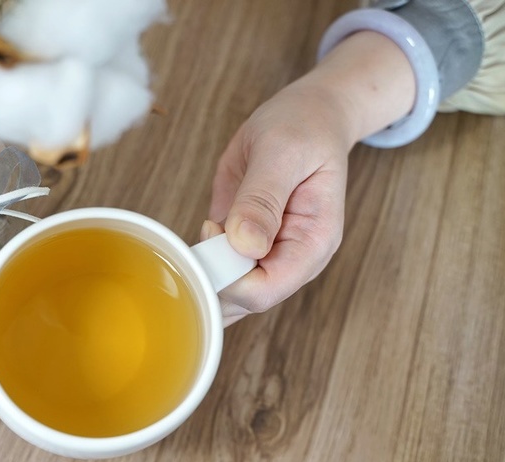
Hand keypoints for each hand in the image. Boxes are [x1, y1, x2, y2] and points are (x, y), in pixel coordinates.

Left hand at [206, 31, 415, 324]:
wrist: (306, 117)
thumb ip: (262, 199)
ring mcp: (266, 255)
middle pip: (245, 301)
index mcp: (312, 243)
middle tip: (194, 237)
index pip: (266, 290)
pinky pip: (217, 272)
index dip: (229, 278)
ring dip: (202, 277)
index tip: (211, 236)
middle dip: (211, 281)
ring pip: (228, 295)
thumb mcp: (282, 152)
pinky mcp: (242, 245)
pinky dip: (199, 265)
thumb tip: (244, 245)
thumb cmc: (303, 129)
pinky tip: (191, 246)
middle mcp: (290, 258)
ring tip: (194, 237)